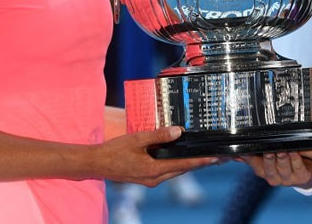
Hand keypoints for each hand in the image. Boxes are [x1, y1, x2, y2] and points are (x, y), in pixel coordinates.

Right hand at [94, 126, 217, 185]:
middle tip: (216, 157)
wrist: (96, 164)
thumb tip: (178, 132)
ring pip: (175, 171)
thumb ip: (158, 135)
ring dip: (189, 164)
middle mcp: (154, 178)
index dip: (201, 161)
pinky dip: (177, 164)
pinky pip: (167, 171)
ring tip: (204, 157)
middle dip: (199, 163)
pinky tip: (181, 157)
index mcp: (153, 170)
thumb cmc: (114, 151)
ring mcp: (150, 180)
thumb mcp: (137, 139)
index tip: (215, 158)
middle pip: (183, 169)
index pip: (184, 164)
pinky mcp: (146, 177)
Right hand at [239, 152, 311, 187]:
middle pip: (268, 166)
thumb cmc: (282, 164)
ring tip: (281, 148)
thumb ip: (252, 155)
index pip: (253, 162)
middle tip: (267, 149)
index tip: (245, 148)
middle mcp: (273, 177)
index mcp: (262, 171)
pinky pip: (297, 166)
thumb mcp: (265, 161)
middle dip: (267, 157)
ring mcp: (287, 179)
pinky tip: (294, 150)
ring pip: (283, 167)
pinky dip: (295, 158)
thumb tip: (233, 152)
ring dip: (282, 157)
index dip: (249, 156)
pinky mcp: (301, 177)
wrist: (304, 176)